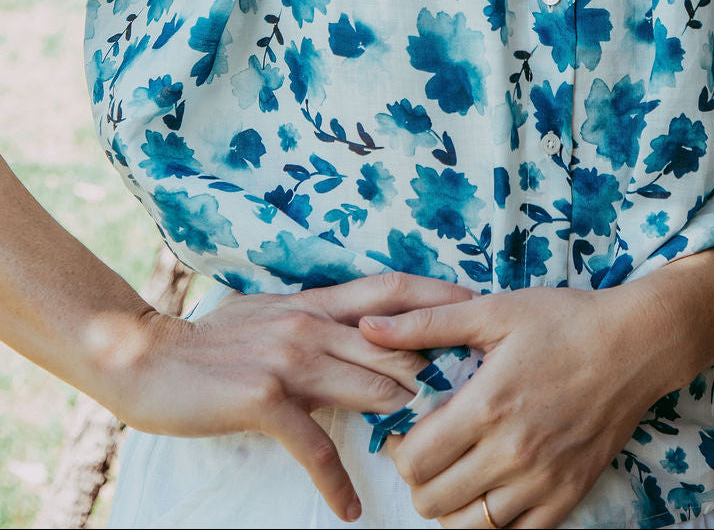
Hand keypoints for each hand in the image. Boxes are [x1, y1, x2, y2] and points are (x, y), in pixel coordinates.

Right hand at [108, 272, 473, 522]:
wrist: (150, 357)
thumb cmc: (216, 339)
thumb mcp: (275, 313)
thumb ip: (321, 319)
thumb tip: (365, 330)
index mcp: (318, 301)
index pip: (392, 289)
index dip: (439, 295)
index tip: (478, 307)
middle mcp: (313, 321)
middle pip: (396, 342)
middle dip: (438, 365)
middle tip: (480, 390)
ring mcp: (292, 358)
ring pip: (372, 387)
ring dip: (404, 419)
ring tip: (433, 449)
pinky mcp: (266, 398)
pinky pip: (315, 445)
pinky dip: (336, 480)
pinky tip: (350, 508)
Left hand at [359, 281, 682, 528]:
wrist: (635, 344)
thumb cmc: (564, 320)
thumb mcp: (494, 310)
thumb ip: (427, 324)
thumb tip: (368, 327)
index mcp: (486, 407)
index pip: (413, 461)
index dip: (398, 448)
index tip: (406, 430)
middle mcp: (511, 453)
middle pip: (432, 501)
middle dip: (419, 480)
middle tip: (429, 451)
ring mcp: (542, 481)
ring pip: (469, 528)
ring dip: (451, 507)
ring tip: (457, 473)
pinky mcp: (569, 495)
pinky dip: (494, 524)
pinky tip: (492, 492)